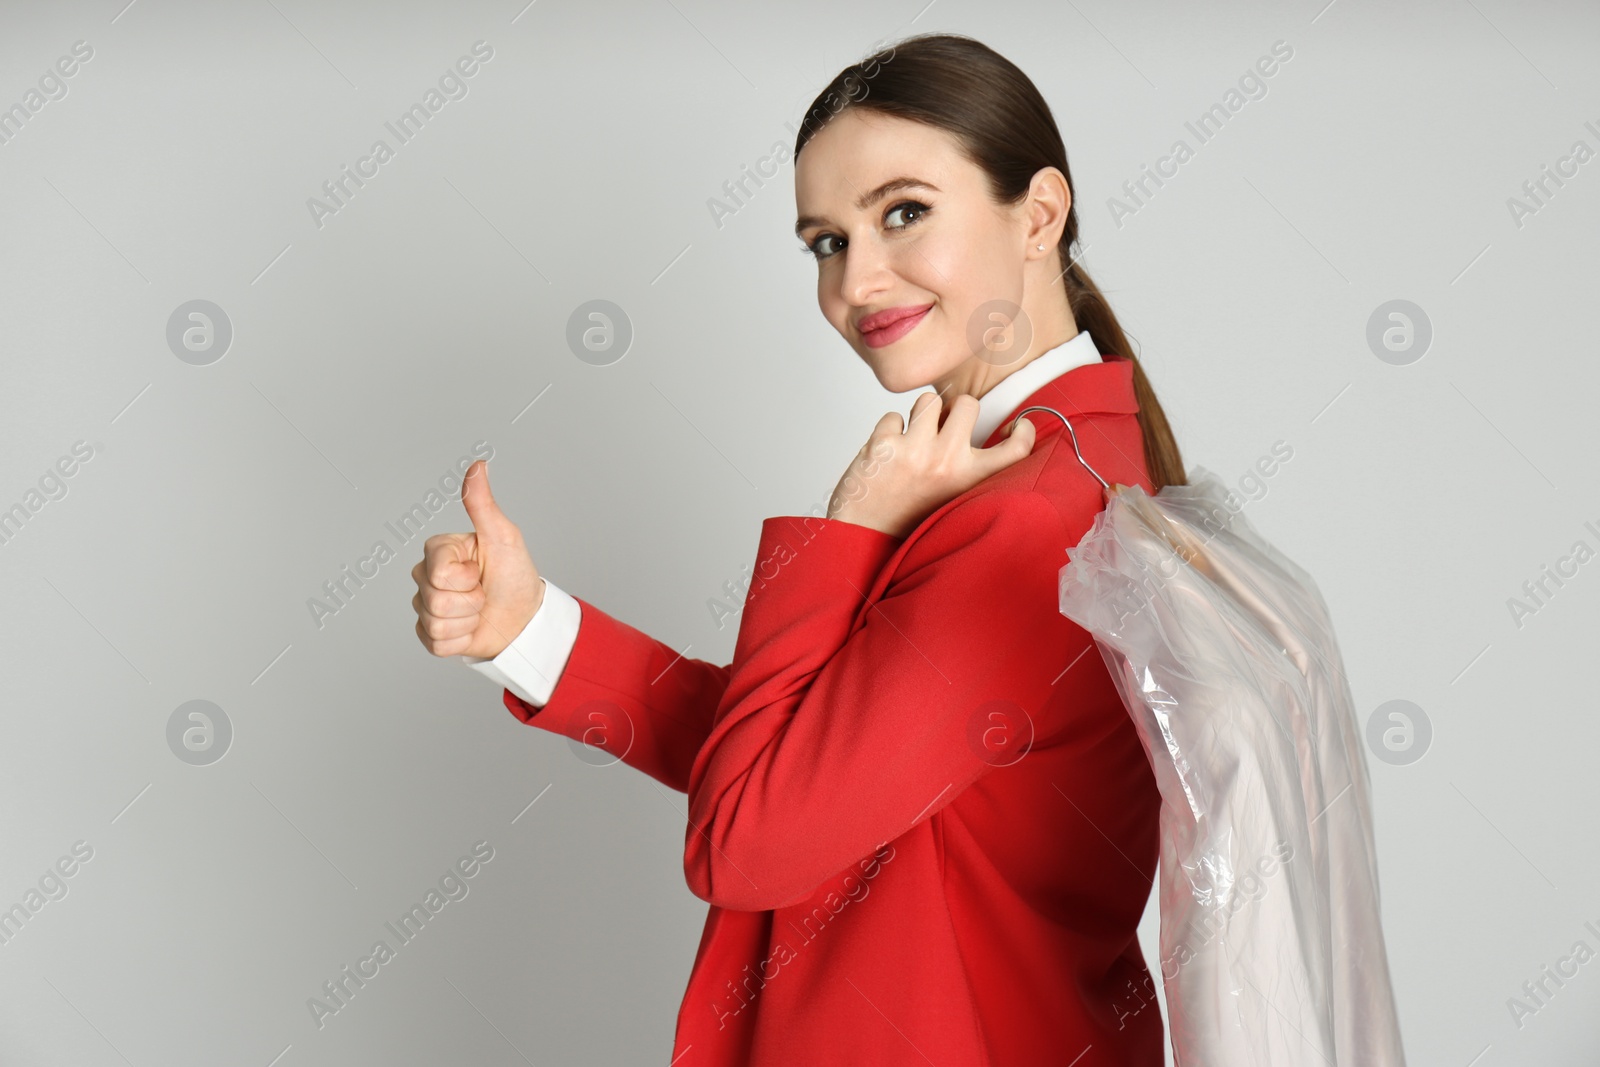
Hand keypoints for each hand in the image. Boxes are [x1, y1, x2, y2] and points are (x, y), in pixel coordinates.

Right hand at [412, 460, 544, 658]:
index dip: (465, 578)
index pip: (438, 572)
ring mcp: (426, 606)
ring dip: (467, 621)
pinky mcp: (429, 634)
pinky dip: (460, 639)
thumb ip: (482, 504)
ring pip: (435, 622)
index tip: (480, 571)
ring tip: (480, 610)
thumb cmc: (515, 575)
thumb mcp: (503, 536)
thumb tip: (478, 465)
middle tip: (483, 592)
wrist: (525, 617)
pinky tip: (471, 627)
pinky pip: (436, 643)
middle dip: (469, 601)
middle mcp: (426, 576)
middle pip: (434, 599)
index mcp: (439, 551)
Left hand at [825, 391, 1036, 539]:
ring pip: (929, 401)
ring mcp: (915, 450)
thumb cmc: (909, 521)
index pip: (1017, 449)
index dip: (1024, 431)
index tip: (1016, 427)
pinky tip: (887, 454)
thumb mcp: (954, 500)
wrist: (863, 538)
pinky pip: (893, 415)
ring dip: (921, 416)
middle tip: (943, 431)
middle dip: (955, 411)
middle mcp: (947, 462)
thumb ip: (971, 471)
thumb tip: (988, 431)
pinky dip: (889, 431)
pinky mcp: (884, 444)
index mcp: (971, 480)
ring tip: (913, 441)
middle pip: (968, 403)